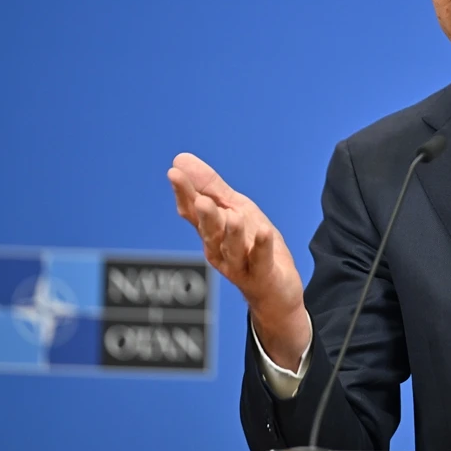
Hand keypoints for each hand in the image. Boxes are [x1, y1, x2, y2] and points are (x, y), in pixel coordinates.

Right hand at [168, 153, 310, 367]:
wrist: (275, 291)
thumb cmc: (251, 246)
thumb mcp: (234, 210)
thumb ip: (210, 188)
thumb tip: (180, 159)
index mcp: (211, 231)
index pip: (193, 211)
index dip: (184, 194)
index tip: (175, 173)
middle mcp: (220, 249)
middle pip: (210, 231)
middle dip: (205, 216)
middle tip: (200, 199)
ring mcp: (240, 264)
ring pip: (232, 249)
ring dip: (232, 233)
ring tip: (233, 216)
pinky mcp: (262, 275)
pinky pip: (261, 260)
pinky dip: (262, 247)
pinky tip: (265, 232)